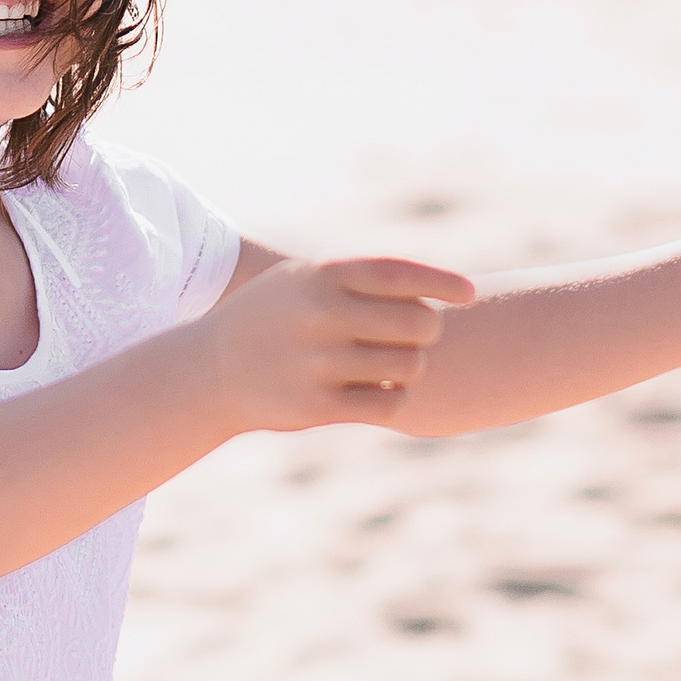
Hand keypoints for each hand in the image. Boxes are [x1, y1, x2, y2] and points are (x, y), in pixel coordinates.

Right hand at [196, 256, 478, 431]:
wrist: (209, 369)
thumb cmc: (272, 317)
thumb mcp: (301, 280)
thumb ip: (357, 278)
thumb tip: (435, 289)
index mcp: (321, 276)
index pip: (400, 275)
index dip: (442, 283)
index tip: (470, 295)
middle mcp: (321, 315)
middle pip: (416, 324)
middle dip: (427, 331)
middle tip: (419, 336)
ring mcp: (318, 362)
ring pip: (408, 366)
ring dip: (411, 366)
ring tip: (394, 363)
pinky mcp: (316, 405)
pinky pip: (388, 402)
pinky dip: (394, 396)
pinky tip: (381, 389)